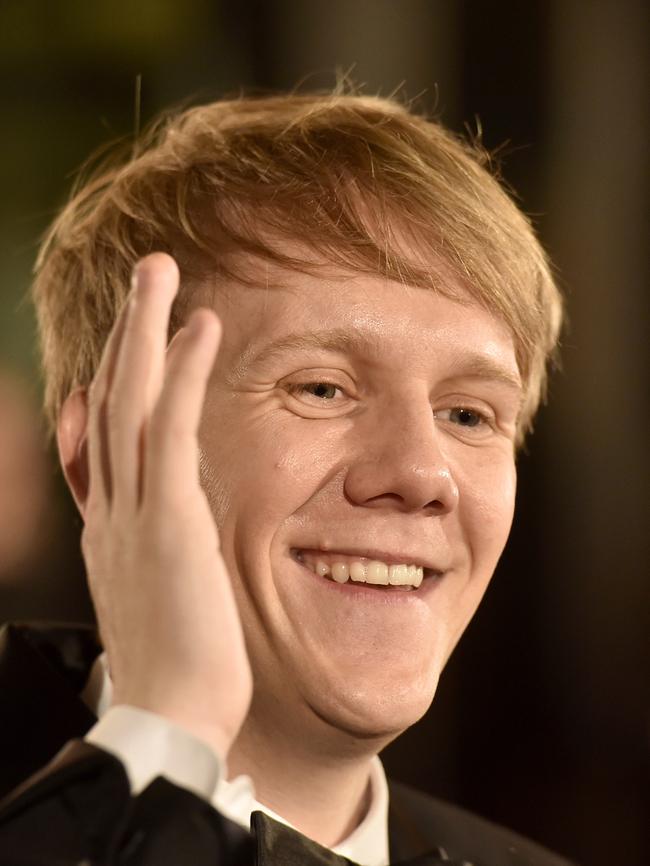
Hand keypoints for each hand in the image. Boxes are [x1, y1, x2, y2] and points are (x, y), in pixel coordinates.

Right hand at [81, 252, 251, 757]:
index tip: (115, 354)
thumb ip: (161, 559)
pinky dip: (182, 371)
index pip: (101, 445)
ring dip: (143, 328)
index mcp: (113, 532)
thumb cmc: (181, 671)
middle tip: (141, 278)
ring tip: (158, 270)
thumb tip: (172, 538)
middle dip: (123, 336)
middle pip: (111, 403)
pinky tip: (199, 323)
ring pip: (131, 399)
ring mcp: (134, 510)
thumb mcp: (162, 606)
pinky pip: (171, 426)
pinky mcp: (170, 517)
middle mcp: (113, 511)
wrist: (172, 720)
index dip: (107, 389)